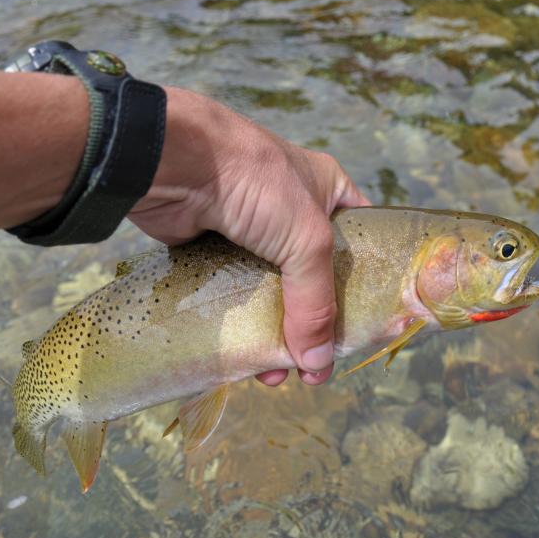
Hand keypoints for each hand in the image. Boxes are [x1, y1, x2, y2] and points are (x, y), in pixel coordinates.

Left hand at [127, 86, 369, 384]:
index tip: (360, 335)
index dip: (364, 290)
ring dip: (275, 334)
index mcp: (328, 193)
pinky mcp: (213, 250)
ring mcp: (251, 233)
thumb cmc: (255, 181)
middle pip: (314, 280)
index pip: (360, 245)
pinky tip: (242, 357)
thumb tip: (316, 365)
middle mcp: (292, 212)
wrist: (174, 163)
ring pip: (272, 294)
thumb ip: (316, 302)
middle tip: (312, 369)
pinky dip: (239, 325)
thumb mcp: (306, 239)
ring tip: (272, 374)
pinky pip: (234, 296)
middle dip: (314, 326)